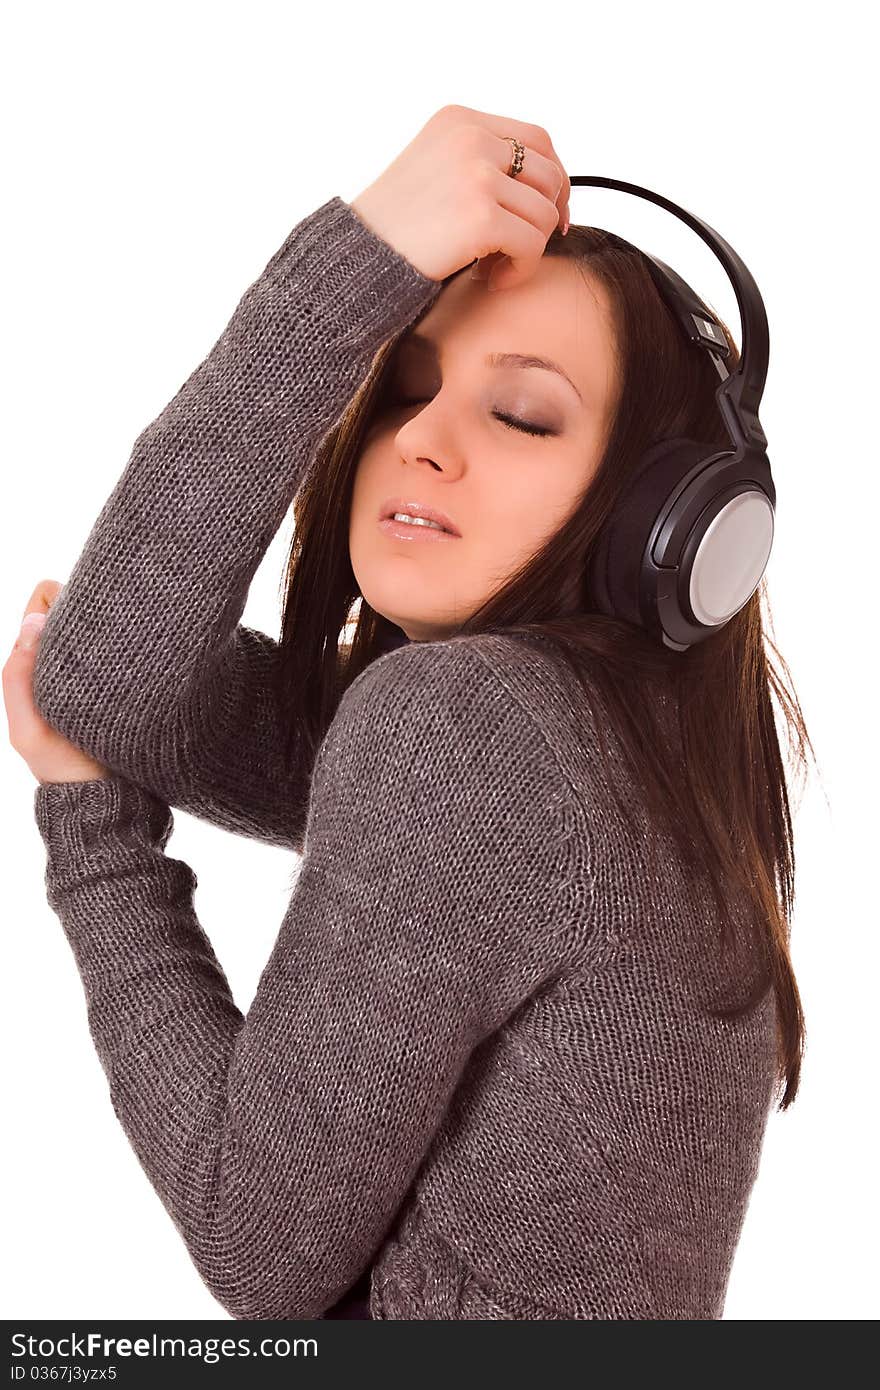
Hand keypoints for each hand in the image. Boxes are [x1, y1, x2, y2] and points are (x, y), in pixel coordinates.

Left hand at [3, 579, 109, 785]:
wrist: (105, 795)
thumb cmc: (63, 767)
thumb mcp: (29, 731)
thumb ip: (17, 678)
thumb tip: (31, 623)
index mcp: (33, 663)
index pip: (43, 601)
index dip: (59, 601)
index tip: (80, 621)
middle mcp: (62, 659)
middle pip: (74, 603)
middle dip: (87, 607)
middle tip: (106, 636)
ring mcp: (93, 668)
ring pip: (100, 622)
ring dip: (110, 627)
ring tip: (123, 646)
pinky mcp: (122, 679)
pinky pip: (123, 645)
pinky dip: (126, 644)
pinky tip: (135, 657)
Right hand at [350, 103, 570, 292]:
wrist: (357, 257)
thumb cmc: (394, 227)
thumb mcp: (435, 169)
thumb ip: (479, 162)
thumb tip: (542, 184)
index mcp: (460, 121)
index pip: (536, 139)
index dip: (553, 179)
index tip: (551, 213)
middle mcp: (471, 138)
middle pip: (548, 174)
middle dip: (548, 217)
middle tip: (527, 250)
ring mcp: (477, 174)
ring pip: (544, 214)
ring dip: (529, 250)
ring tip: (496, 269)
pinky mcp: (481, 216)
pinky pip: (532, 245)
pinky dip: (521, 270)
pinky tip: (492, 281)